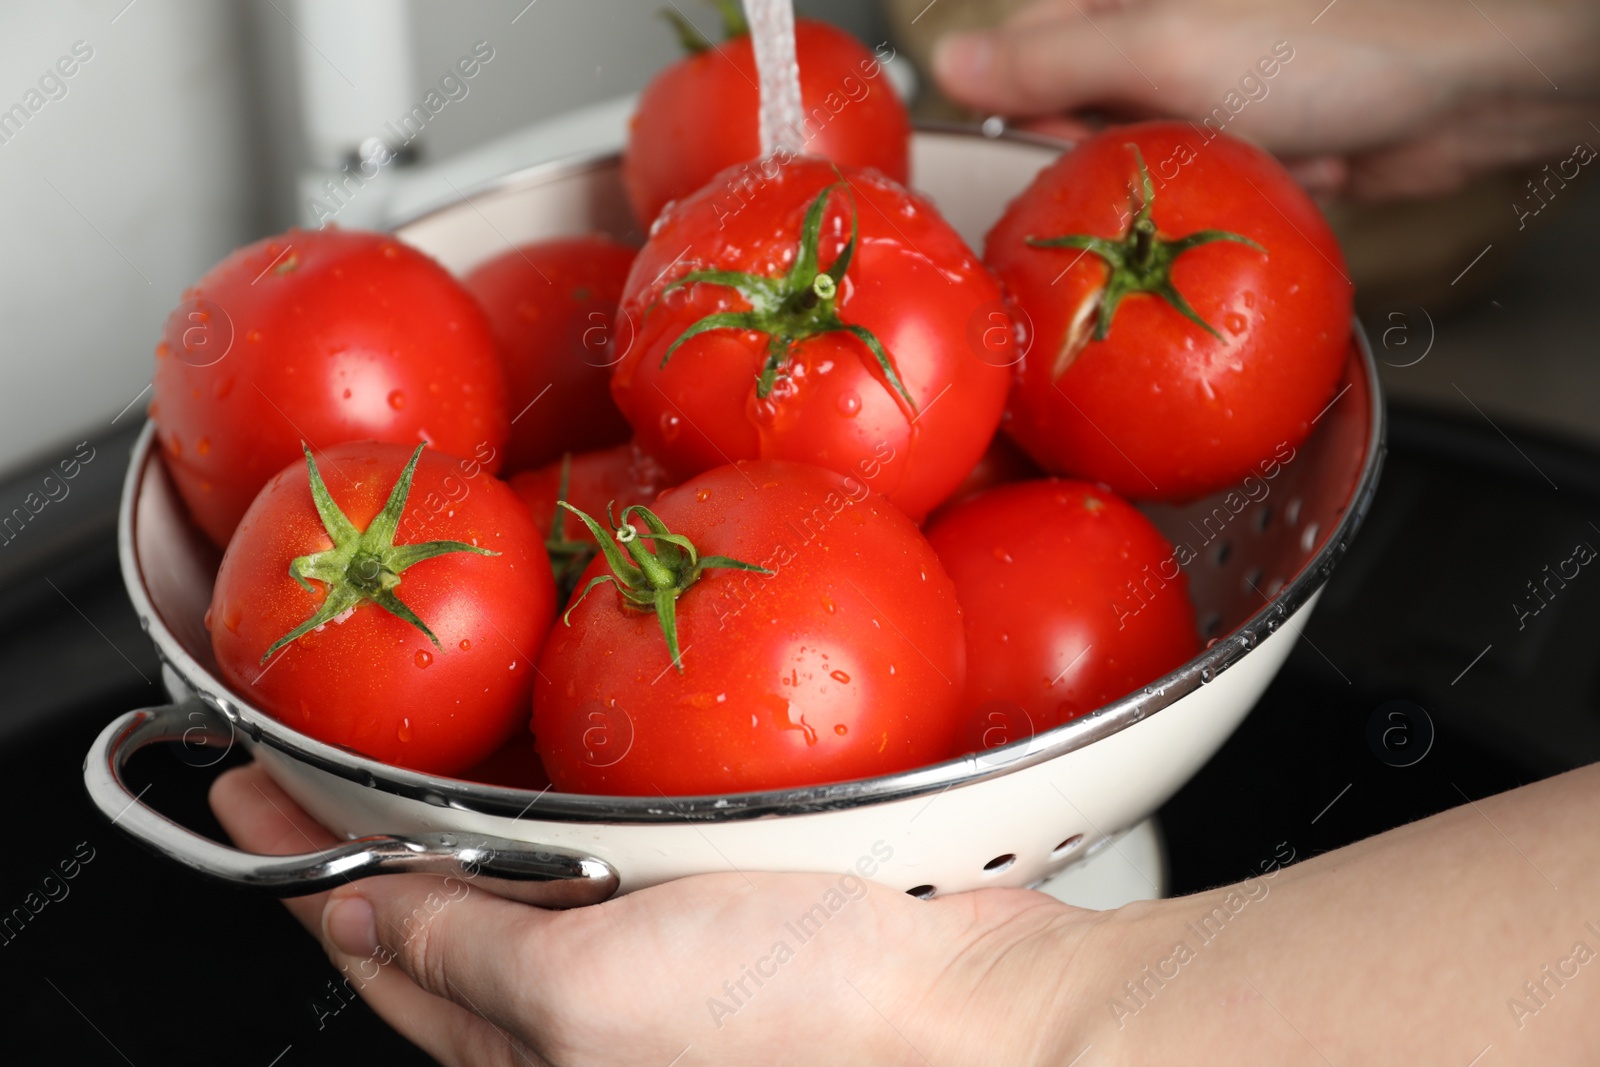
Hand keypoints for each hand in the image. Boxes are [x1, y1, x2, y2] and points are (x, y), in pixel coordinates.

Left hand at [209, 761, 1113, 1065]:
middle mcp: (583, 1020)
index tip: (241, 790)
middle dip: (362, 842)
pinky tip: (576, 772)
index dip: (297, 867)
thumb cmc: (805, 1022)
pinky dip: (568, 819)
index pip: (374, 956)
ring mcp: (653, 972)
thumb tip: (354, 921)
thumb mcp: (594, 996)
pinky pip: (608, 866)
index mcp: (533, 1048)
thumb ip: (465, 956)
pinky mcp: (720, 923)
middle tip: (312, 753)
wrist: (970, 1015)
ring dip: (462, 824)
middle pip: (432, 924)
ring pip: (519, 889)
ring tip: (419, 750)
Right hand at [930, 0, 1599, 200]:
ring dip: (1198, 178)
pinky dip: (1248, 186)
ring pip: (1151, 165)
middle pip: (1085, 120)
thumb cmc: (1334, 35)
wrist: (1473, 78)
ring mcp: (1214, 79)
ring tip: (1262, 142)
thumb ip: (1049, 61)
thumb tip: (947, 65)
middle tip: (1175, 154)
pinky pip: (1212, 183)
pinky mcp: (1260, 129)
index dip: (1038, 116)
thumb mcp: (1163, 44)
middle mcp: (1162, 28)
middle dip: (1131, 156)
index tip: (1063, 152)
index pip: (1027, 55)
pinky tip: (1300, 158)